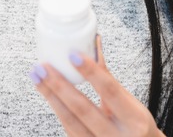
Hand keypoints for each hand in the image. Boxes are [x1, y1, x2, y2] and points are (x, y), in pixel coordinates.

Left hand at [30, 36, 166, 136]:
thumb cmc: (135, 124)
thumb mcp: (130, 103)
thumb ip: (109, 78)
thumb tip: (94, 44)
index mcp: (135, 120)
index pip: (110, 91)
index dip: (91, 72)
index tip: (72, 54)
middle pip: (83, 109)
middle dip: (59, 86)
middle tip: (42, 66)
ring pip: (70, 121)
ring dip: (51, 97)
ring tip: (37, 77)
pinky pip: (69, 129)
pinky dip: (57, 109)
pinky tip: (48, 94)